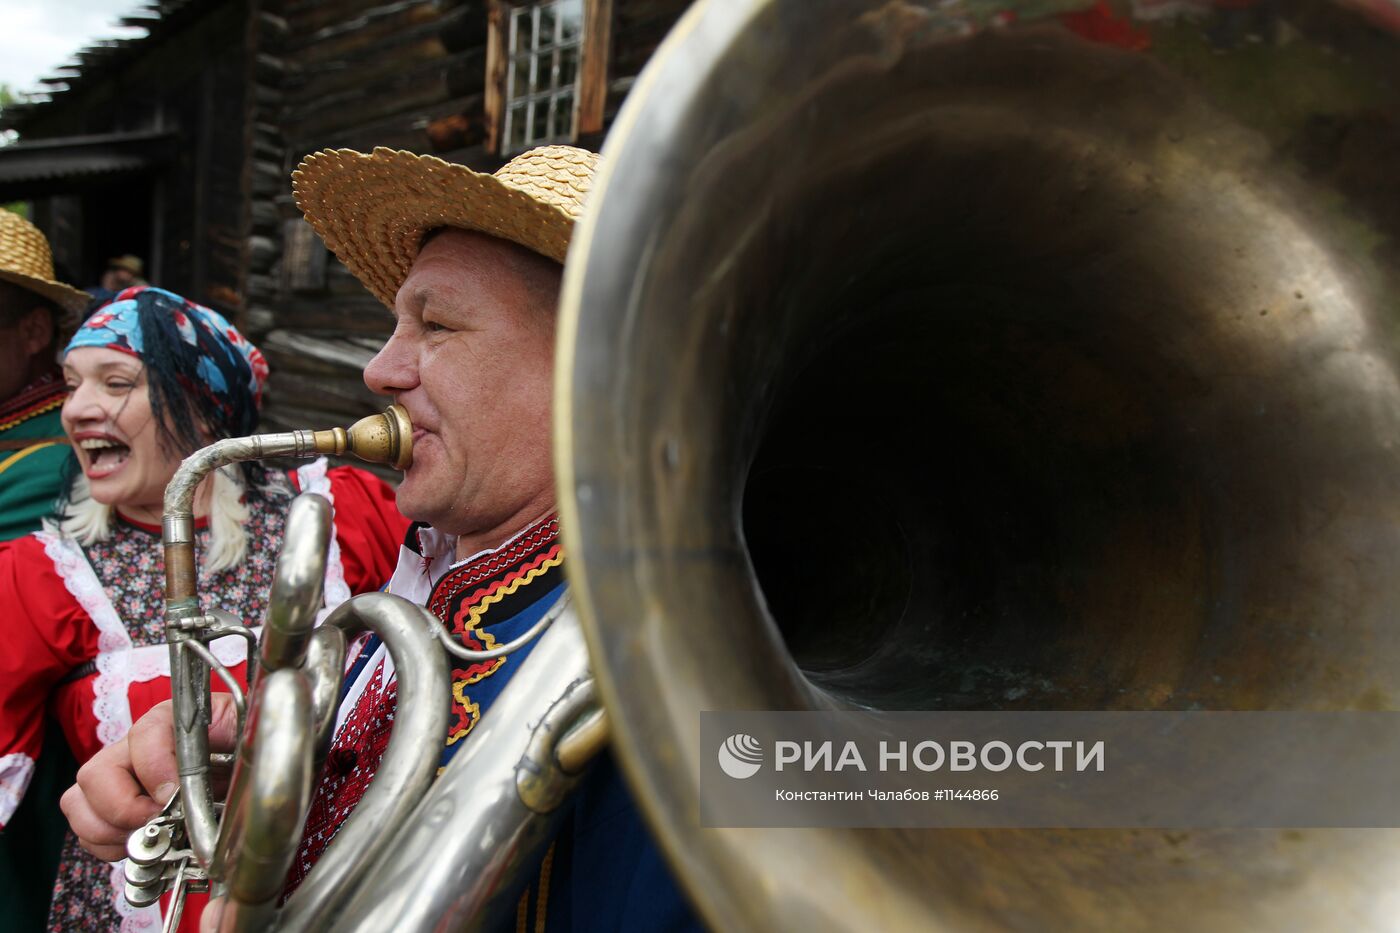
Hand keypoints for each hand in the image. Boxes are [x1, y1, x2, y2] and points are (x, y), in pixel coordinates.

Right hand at [60, 695, 239, 860]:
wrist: (246, 772)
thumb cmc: (245, 751)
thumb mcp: (247, 737)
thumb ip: (237, 740)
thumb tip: (220, 766)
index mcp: (170, 722)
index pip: (143, 734)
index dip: (154, 768)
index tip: (173, 796)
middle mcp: (134, 748)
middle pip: (96, 773)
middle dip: (123, 808)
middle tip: (158, 824)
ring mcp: (119, 779)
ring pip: (79, 802)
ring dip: (109, 830)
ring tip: (148, 838)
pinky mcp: (114, 809)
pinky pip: (88, 830)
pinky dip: (108, 846)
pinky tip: (141, 845)